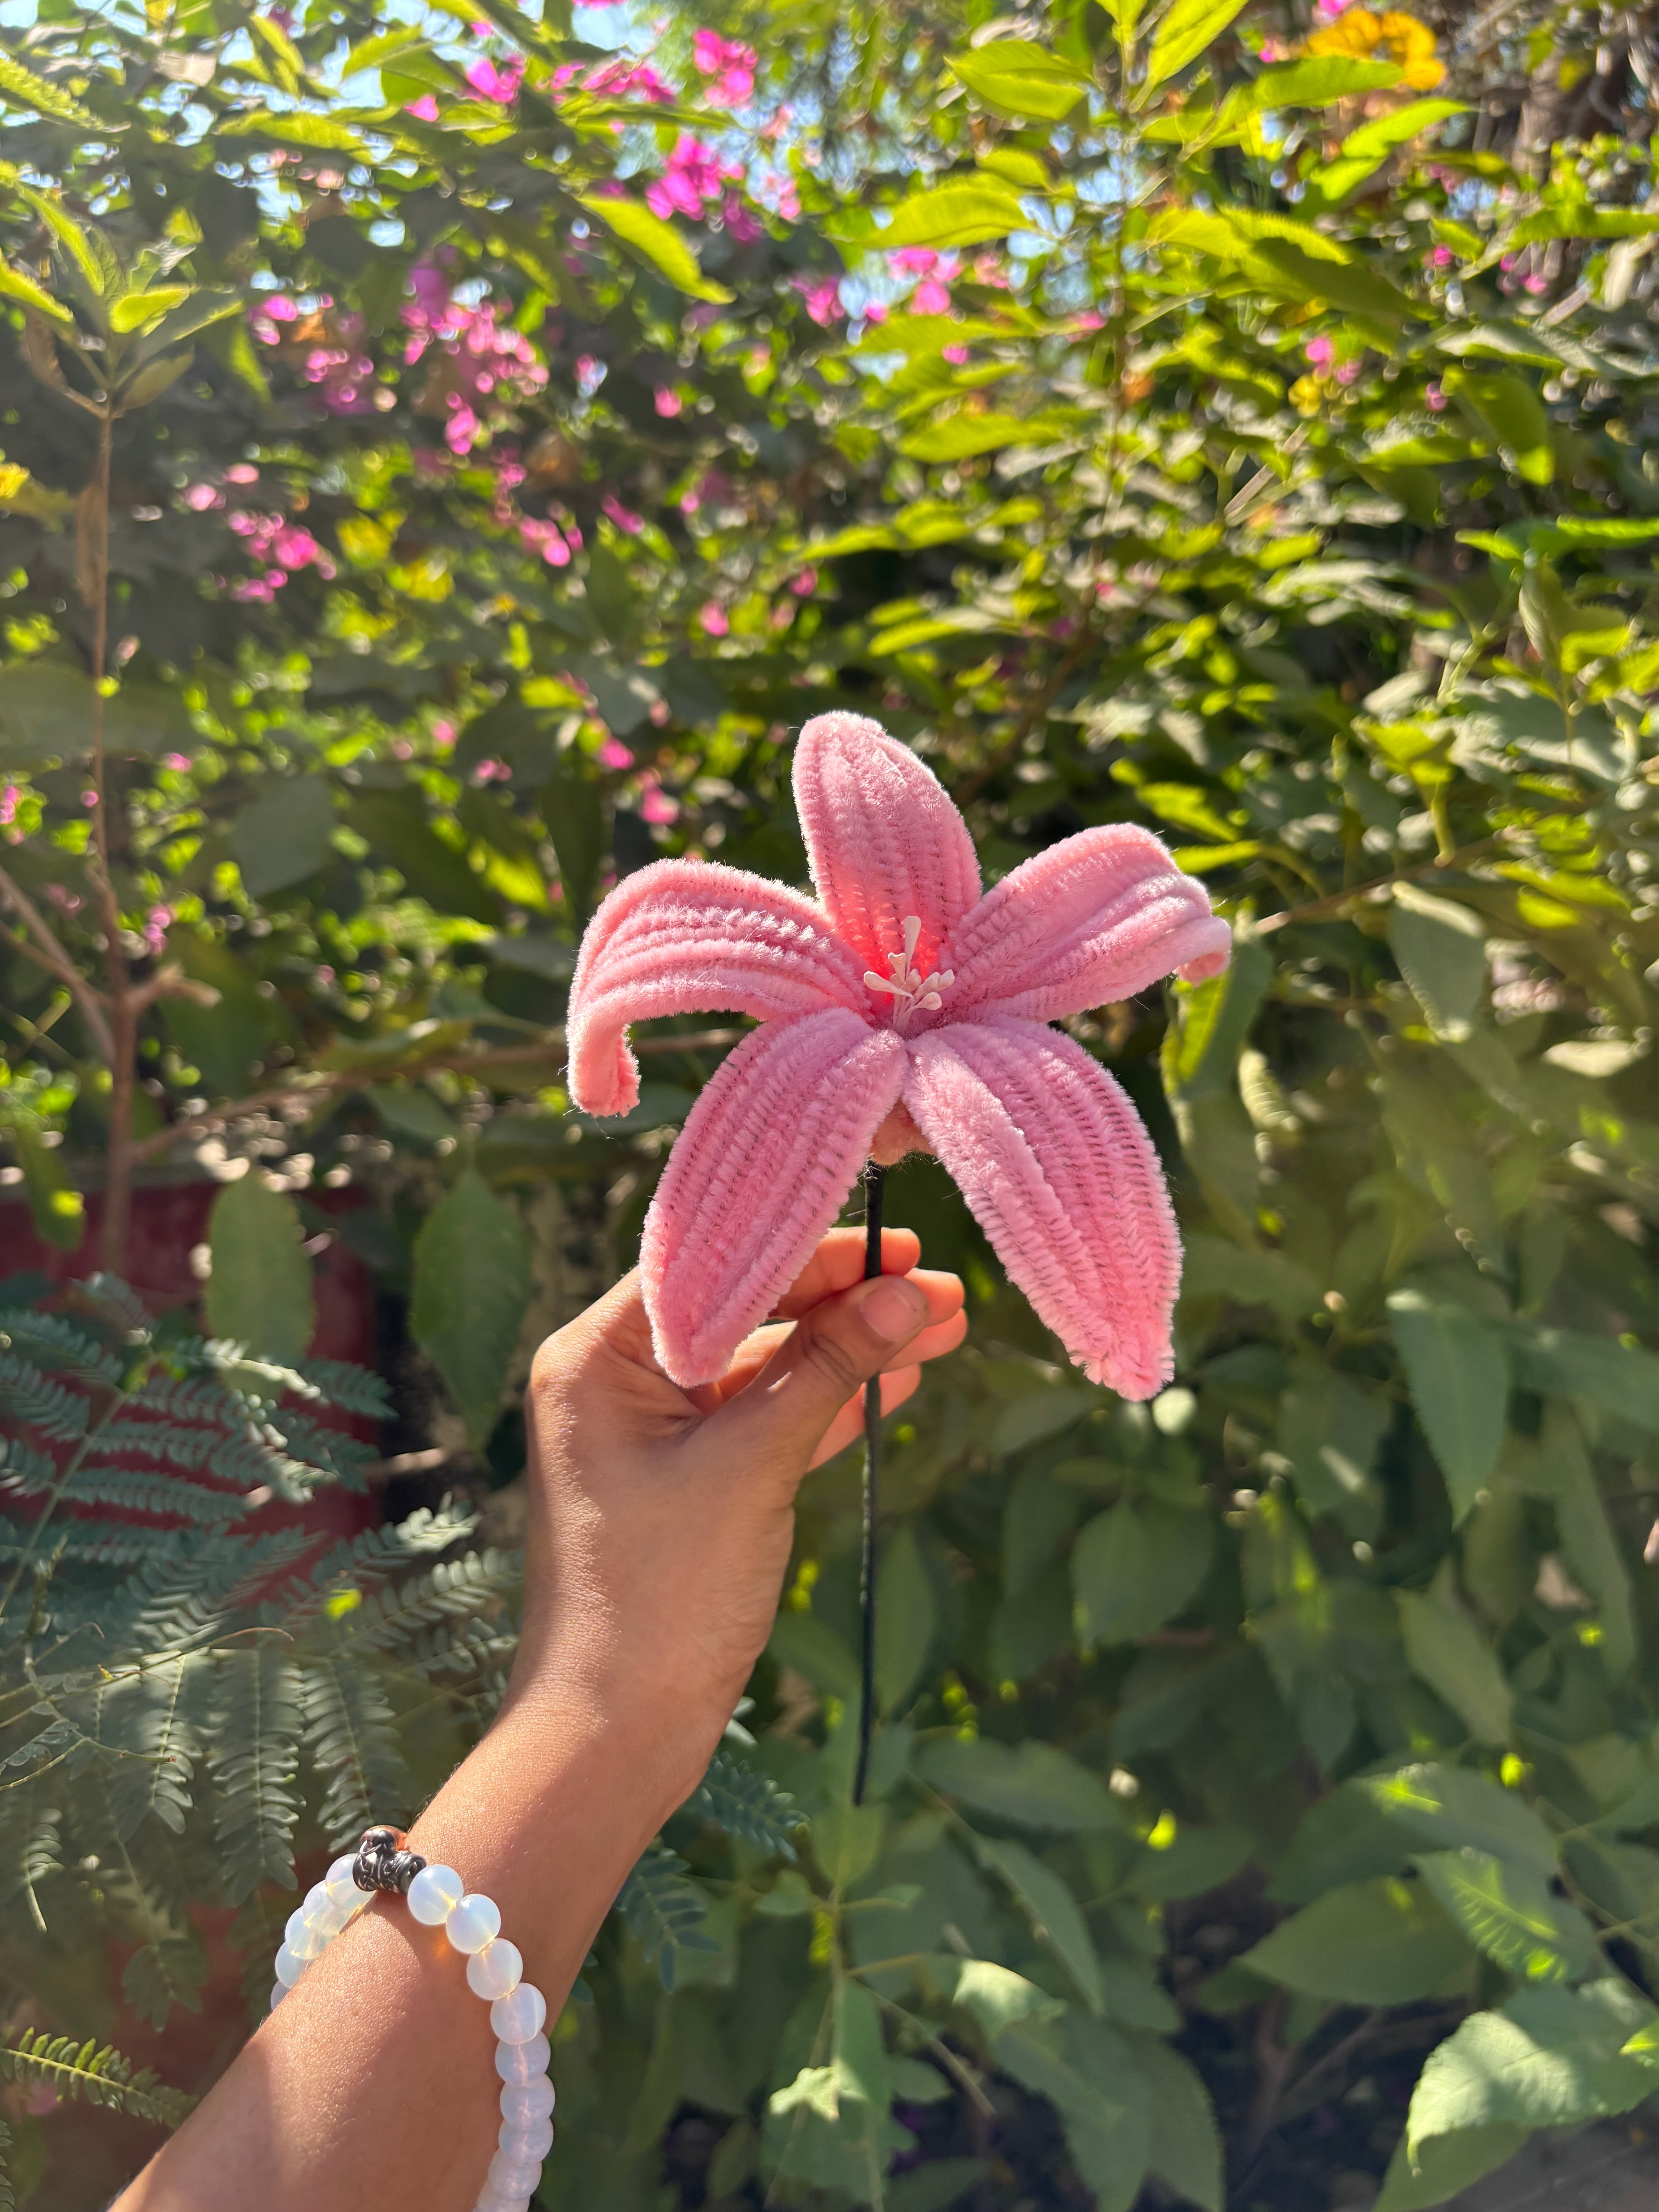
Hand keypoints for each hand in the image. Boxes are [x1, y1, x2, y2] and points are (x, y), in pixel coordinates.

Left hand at [510, 1226, 964, 1818]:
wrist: (613, 1733)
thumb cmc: (658, 1596)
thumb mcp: (751, 1467)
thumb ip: (828, 1371)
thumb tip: (910, 1293)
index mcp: (596, 1356)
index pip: (713, 1264)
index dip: (808, 1246)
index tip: (894, 1238)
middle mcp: (615, 1380)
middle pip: (747, 1309)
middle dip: (845, 1300)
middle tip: (941, 1285)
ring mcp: (652, 1433)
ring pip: (767, 1366)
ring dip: (850, 1350)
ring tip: (945, 1326)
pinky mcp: (687, 1480)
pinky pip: (765, 1420)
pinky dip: (828, 1402)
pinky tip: (898, 1379)